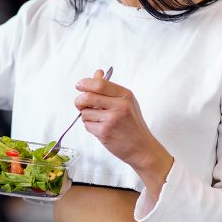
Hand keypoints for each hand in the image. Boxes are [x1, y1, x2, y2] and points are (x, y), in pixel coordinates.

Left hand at [75, 69, 173, 195]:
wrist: (142, 148)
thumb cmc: (132, 125)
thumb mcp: (126, 102)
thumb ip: (109, 88)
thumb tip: (97, 73)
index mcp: (125, 95)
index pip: (100, 84)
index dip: (86, 83)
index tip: (79, 85)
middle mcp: (120, 105)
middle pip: (88, 96)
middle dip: (79, 101)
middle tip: (80, 104)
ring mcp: (112, 119)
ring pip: (85, 112)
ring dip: (86, 117)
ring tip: (99, 121)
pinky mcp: (105, 132)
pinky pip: (87, 125)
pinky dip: (90, 127)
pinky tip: (101, 129)